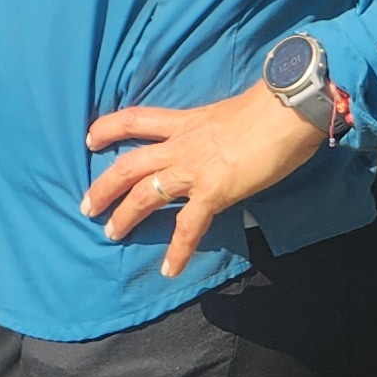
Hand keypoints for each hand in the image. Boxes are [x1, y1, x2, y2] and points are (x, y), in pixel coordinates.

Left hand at [83, 83, 333, 275]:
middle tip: (87, 207)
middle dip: (103, 187)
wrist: (289, 108)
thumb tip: (224, 140)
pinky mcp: (214, 191)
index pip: (136, 119)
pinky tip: (169, 269)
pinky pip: (189, 226)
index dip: (109, 128)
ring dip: (125, 216)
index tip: (90, 139)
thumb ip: (217, 129)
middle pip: (128, 164)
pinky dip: (178, 251)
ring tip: (110, 234)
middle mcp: (182, 144)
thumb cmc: (270, 106)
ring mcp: (194, 169)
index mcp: (187, 121)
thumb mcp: (230, 113)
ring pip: (145, 194)